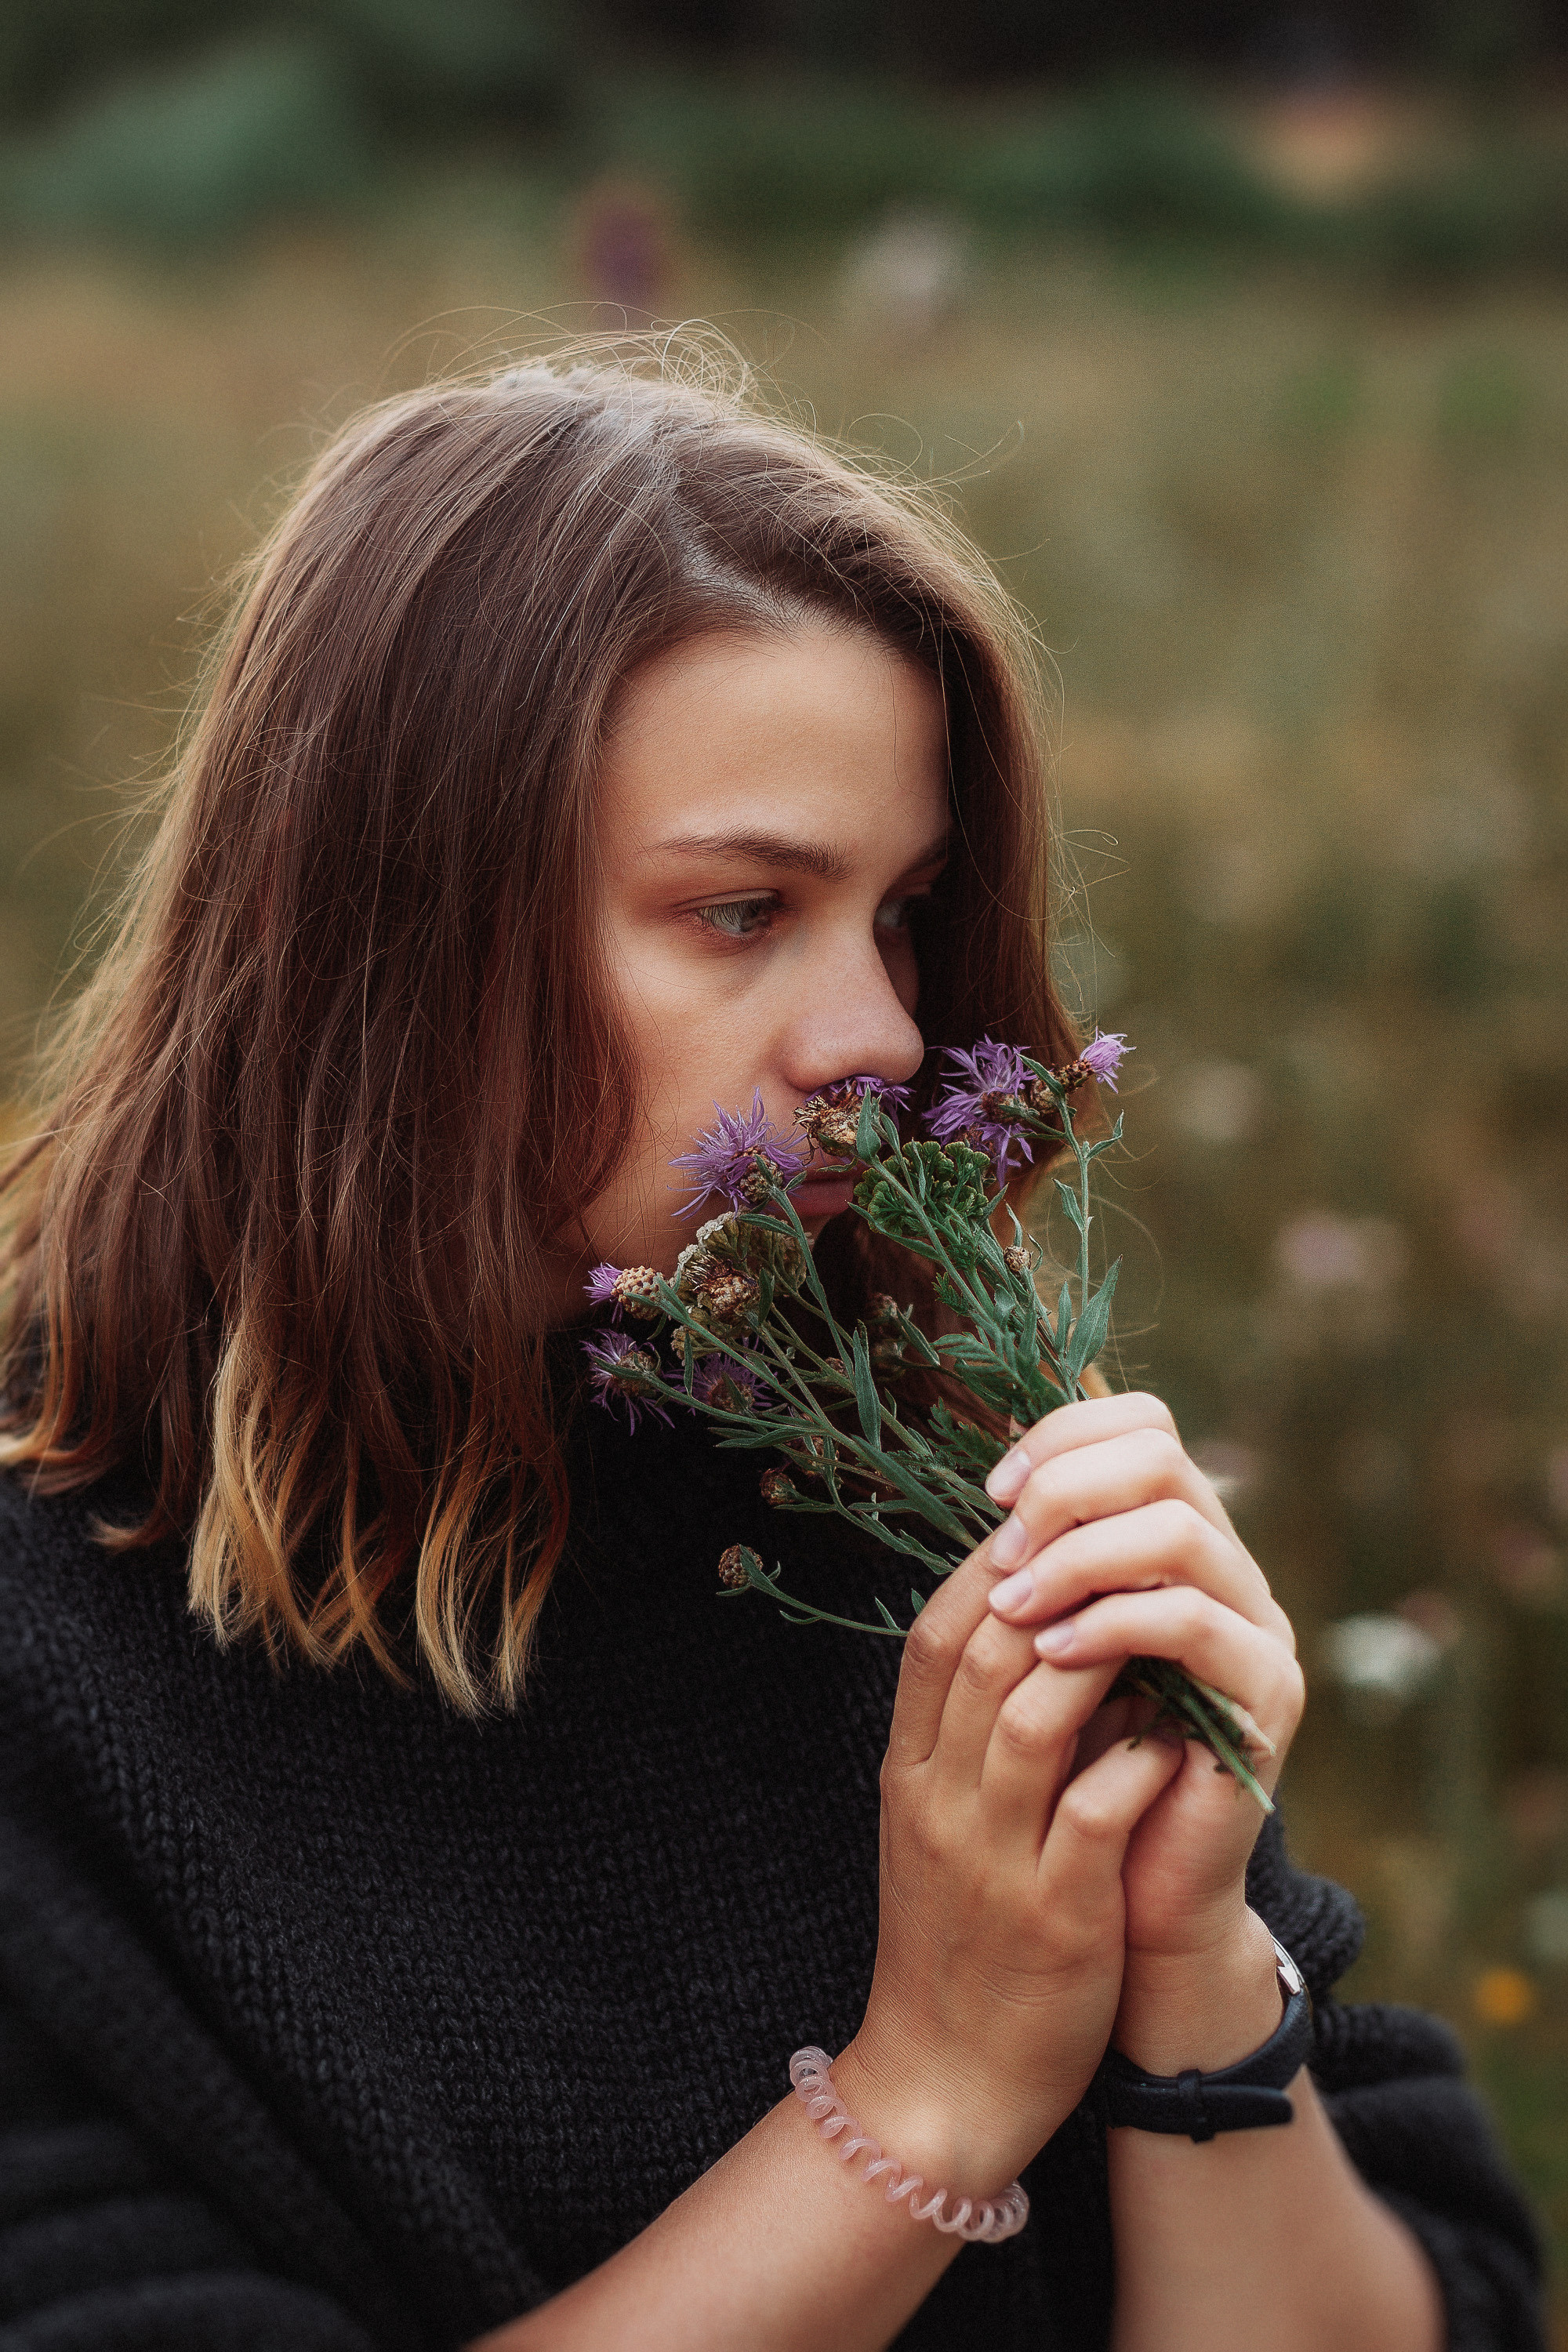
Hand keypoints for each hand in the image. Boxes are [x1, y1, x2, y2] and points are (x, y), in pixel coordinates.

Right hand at [840, 1532, 1184, 2199]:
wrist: (941, 2082)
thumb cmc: (951, 1936)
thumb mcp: (932, 1822)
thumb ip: (964, 1733)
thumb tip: (1035, 1629)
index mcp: (906, 1774)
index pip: (931, 1637)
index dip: (989, 1571)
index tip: (1051, 1535)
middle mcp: (939, 1803)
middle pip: (980, 1655)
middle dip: (1050, 1589)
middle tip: (1115, 1555)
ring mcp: (992, 1859)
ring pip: (1034, 1717)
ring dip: (1098, 1658)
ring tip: (1150, 1628)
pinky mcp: (1056, 1916)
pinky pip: (1097, 1811)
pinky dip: (1137, 1758)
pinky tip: (1170, 1736)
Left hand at [982, 1394, 1304, 2061]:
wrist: (1128, 1903)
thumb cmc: (1070, 1771)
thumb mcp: (1038, 1647)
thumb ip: (1032, 1566)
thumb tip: (985, 1483)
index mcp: (1174, 1539)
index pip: (1141, 1424)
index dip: (1063, 1438)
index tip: (992, 1490)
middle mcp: (1228, 1568)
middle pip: (1162, 1456)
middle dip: (1066, 1489)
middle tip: (1001, 1546)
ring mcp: (1257, 1628)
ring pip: (1179, 1530)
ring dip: (1079, 1555)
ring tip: (1013, 1605)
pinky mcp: (1268, 1696)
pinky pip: (1194, 1623)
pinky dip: (1113, 1624)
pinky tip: (1054, 1651)